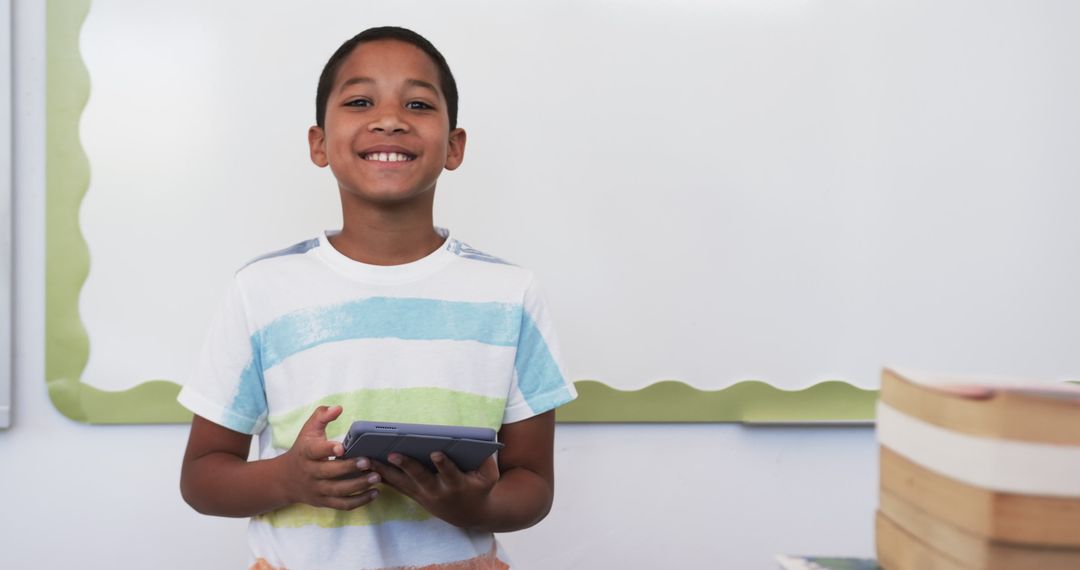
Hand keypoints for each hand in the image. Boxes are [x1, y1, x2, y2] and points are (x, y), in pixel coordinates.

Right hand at [277, 405, 380, 510]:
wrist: (285, 479)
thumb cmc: (303, 450)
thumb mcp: (308, 430)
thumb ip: (322, 416)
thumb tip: (338, 408)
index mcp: (306, 453)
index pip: (315, 451)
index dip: (328, 449)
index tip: (342, 446)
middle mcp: (310, 472)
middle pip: (329, 472)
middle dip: (349, 468)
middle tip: (368, 462)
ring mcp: (317, 489)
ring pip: (338, 491)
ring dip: (359, 486)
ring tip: (377, 477)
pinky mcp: (324, 502)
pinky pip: (342, 505)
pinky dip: (359, 501)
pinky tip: (374, 493)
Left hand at [372, 451, 499, 527]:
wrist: (470, 515)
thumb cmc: (480, 488)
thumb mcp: (489, 476)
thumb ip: (486, 459)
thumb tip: (478, 439)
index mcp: (457, 484)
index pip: (450, 473)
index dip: (443, 464)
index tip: (436, 453)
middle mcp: (437, 491)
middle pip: (420, 477)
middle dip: (407, 465)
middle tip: (393, 454)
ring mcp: (423, 495)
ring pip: (401, 482)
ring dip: (384, 471)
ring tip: (367, 459)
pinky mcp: (414, 495)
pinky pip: (396, 486)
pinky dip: (381, 476)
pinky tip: (366, 466)